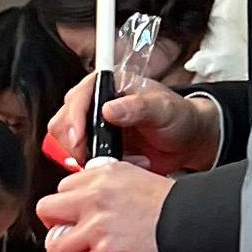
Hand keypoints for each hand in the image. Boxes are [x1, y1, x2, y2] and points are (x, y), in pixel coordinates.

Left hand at [38, 157, 172, 251]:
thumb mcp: (140, 178)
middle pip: (47, 211)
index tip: (70, 216)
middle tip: (60, 239)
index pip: (64, 186)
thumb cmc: (176, 206)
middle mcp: (94, 198)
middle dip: (51, 229)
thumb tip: (103, 196)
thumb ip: (116, 185)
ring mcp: (97, 228)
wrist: (193, 227)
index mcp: (103, 176)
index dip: (66, 205)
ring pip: (56, 248)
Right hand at [48, 79, 220, 178]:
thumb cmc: (178, 117)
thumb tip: (109, 109)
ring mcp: (95, 126)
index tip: (80, 138)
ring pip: (68, 142)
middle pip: (64, 121)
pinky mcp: (98, 146)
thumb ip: (138, 107)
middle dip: (74, 142)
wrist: (188, 141)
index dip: (74, 118)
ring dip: (85, 156)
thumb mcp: (163, 109)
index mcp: (109, 85)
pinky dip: (94, 167)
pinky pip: (81, 159)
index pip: (77, 97)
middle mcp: (96, 103)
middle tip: (91, 156)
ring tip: (113, 160)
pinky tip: (117, 165)